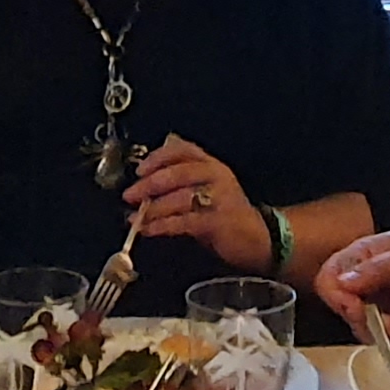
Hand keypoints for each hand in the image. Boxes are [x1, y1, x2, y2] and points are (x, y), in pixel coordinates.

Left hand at [120, 133, 266, 267]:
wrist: (259, 239)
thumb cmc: (227, 214)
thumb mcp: (207, 190)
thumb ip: (181, 181)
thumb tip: (146, 180)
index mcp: (212, 165)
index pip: (183, 150)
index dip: (159, 157)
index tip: (140, 169)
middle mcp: (216, 176)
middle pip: (177, 173)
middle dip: (149, 185)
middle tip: (130, 195)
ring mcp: (219, 198)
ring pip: (179, 198)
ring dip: (152, 209)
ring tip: (135, 218)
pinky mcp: (218, 221)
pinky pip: (184, 221)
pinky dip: (162, 225)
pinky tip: (149, 230)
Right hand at [325, 229, 389, 342]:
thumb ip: (378, 271)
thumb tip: (343, 281)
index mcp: (362, 257)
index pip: (328, 277)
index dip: (335, 295)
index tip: (355, 307)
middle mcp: (363, 282)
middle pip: (337, 305)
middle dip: (356, 316)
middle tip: (378, 319)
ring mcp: (376, 305)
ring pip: (356, 327)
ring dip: (376, 330)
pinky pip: (380, 339)